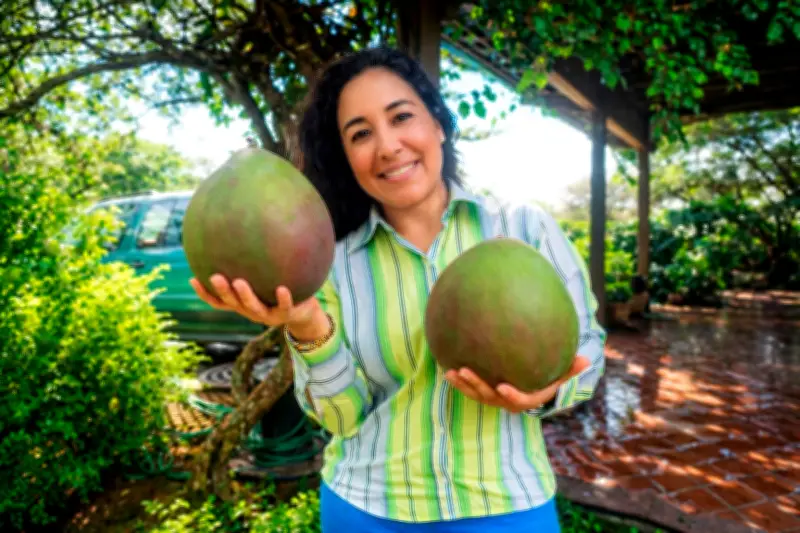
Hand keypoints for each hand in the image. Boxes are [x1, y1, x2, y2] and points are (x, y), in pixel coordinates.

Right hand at [189, 274, 322, 334]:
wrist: (305, 313)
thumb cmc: (281, 289)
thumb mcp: (265, 279)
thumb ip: (253, 265)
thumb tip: (242, 232)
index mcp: (243, 304)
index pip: (220, 301)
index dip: (205, 293)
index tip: (193, 278)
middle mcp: (252, 311)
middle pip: (233, 303)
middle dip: (223, 291)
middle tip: (214, 276)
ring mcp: (269, 315)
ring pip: (254, 307)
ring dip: (245, 296)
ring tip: (240, 282)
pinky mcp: (287, 314)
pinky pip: (285, 306)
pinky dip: (283, 298)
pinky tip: (282, 288)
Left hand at [444, 355, 590, 413]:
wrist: (529, 389)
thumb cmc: (545, 380)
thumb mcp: (559, 376)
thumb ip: (571, 370)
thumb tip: (587, 359)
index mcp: (527, 399)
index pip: (520, 401)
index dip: (511, 396)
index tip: (503, 387)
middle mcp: (507, 402)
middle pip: (491, 397)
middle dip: (478, 385)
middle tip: (465, 371)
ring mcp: (494, 399)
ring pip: (477, 395)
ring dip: (464, 384)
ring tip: (452, 371)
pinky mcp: (483, 394)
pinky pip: (470, 390)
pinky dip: (459, 382)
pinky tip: (447, 369)